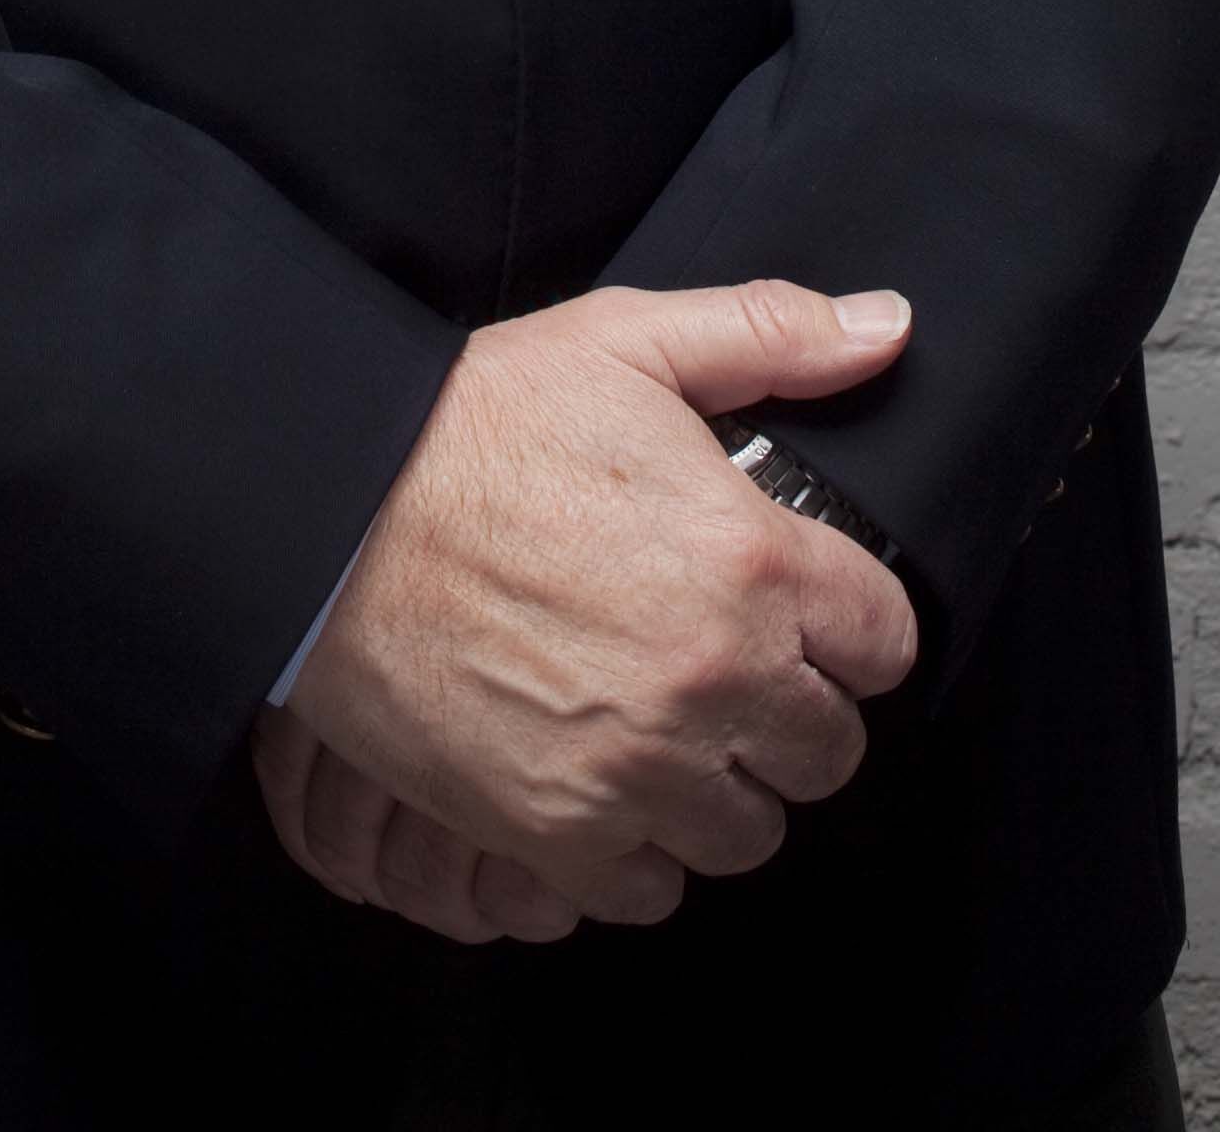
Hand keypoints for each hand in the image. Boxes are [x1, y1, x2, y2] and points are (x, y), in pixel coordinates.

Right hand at [274, 277, 918, 924]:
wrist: (333, 511)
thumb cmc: (475, 424)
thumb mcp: (629, 338)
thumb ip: (774, 332)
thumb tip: (886, 329)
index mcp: (750, 561)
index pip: (886, 642)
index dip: (855, 625)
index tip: (815, 617)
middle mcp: (713, 679)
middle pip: (830, 754)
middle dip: (796, 712)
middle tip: (737, 671)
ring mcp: (638, 769)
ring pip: (749, 835)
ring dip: (723, 790)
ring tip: (673, 732)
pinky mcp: (558, 833)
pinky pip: (651, 891)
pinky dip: (640, 852)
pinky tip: (609, 783)